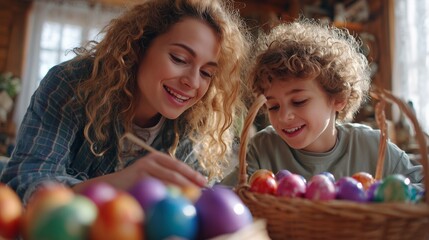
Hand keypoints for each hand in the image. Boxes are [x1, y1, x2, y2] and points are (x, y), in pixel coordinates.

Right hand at [72, 151, 206, 192]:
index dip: (193, 174)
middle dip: (190, 185)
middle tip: (201, 195)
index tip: (204, 183)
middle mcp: (150, 160)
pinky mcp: (137, 180)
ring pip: (168, 182)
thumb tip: (194, 186)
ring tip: (192, 200)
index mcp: (156, 157)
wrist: (112, 185)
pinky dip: (168, 196)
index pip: (179, 165)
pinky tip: (175, 202)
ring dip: (182, 192)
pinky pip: (157, 189)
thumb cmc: (136, 182)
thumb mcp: (152, 173)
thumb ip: (168, 176)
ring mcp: (143, 169)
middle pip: (175, 174)